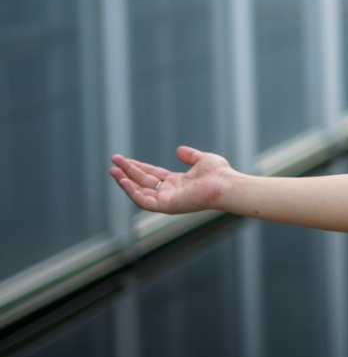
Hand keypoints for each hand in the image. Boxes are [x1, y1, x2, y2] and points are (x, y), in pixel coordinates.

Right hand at [109, 146, 235, 214]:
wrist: (225, 184)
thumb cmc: (219, 174)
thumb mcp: (202, 160)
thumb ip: (190, 156)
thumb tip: (178, 150)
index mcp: (176, 182)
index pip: (151, 175)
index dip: (136, 167)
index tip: (123, 160)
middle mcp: (169, 192)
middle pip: (142, 181)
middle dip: (127, 171)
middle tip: (113, 161)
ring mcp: (166, 200)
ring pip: (139, 191)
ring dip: (124, 181)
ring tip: (112, 170)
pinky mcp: (166, 206)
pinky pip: (143, 201)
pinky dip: (131, 192)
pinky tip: (122, 180)